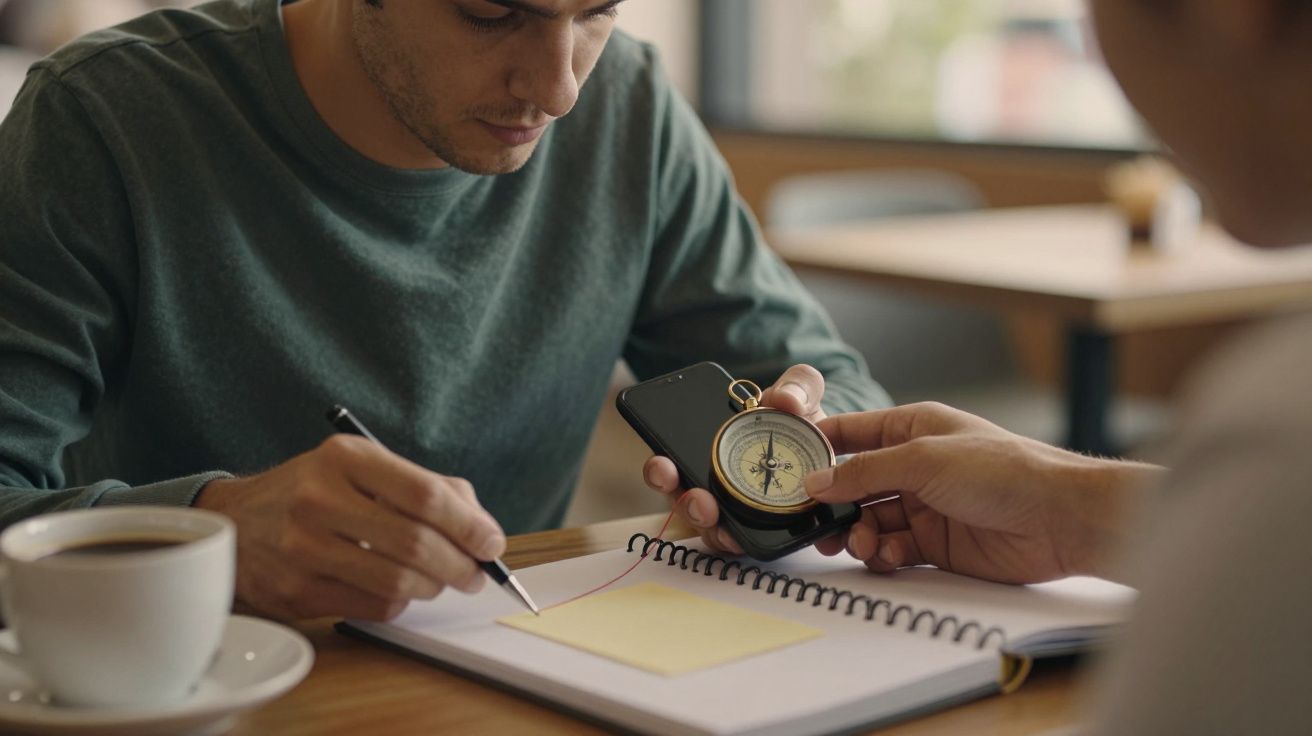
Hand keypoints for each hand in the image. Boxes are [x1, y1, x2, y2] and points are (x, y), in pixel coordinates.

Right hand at [195, 435, 505, 620]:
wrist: (236, 523)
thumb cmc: (316, 493)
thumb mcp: (363, 468)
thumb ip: (427, 487)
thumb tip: (482, 529)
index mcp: (345, 458)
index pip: (425, 494)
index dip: (469, 524)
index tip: (491, 542)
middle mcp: (319, 498)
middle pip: (417, 542)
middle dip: (461, 564)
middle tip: (476, 574)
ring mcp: (303, 547)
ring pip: (399, 582)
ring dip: (434, 587)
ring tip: (442, 582)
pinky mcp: (296, 590)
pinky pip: (374, 607)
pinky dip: (401, 603)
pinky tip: (401, 591)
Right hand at [642, 364, 827, 553]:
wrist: (831, 456)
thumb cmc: (802, 425)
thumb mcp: (800, 396)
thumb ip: (797, 385)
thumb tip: (784, 399)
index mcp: (711, 449)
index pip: (671, 462)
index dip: (660, 468)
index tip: (662, 464)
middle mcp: (712, 484)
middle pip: (685, 502)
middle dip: (683, 501)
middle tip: (696, 498)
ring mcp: (732, 512)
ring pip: (708, 527)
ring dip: (709, 525)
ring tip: (718, 519)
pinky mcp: (754, 534)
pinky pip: (738, 544)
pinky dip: (737, 543)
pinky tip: (742, 538)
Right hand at [804, 402, 1162, 583]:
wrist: (1058, 519)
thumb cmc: (1002, 470)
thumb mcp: (922, 460)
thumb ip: (863, 472)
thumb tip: (813, 481)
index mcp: (911, 428)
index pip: (849, 434)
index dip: (816, 449)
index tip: (784, 469)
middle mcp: (914, 466)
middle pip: (853, 485)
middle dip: (832, 505)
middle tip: (816, 525)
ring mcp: (923, 505)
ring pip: (868, 521)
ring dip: (857, 534)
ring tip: (861, 544)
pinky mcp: (935, 543)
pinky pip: (891, 549)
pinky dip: (882, 555)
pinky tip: (888, 556)